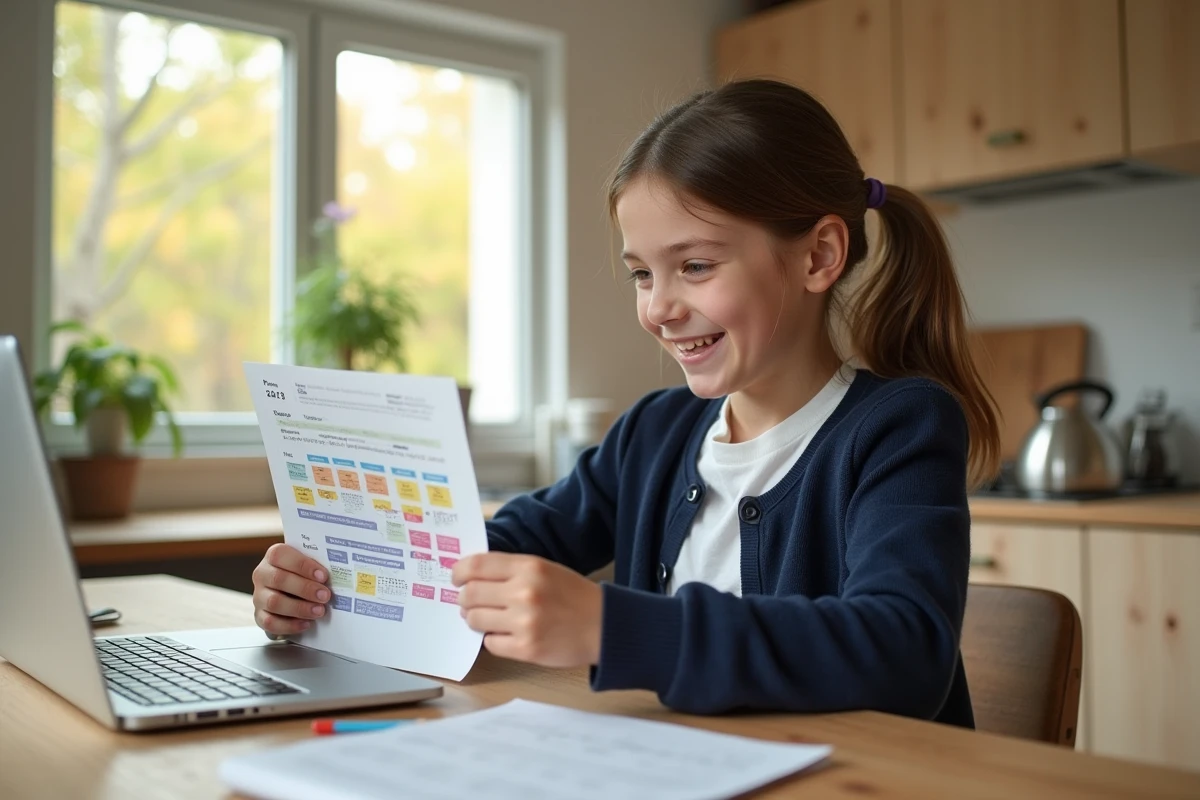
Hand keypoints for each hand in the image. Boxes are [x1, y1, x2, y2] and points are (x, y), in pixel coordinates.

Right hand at [251, 543, 330, 635]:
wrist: (289, 592)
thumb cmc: (303, 574)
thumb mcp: (308, 565)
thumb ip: (316, 566)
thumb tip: (337, 572)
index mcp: (274, 556)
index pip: (281, 555)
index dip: (303, 565)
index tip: (323, 576)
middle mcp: (262, 574)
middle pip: (279, 579)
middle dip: (305, 588)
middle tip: (325, 595)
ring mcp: (258, 596)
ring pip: (274, 602)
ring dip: (299, 608)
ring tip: (319, 611)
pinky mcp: (259, 616)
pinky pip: (270, 622)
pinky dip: (289, 625)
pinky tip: (306, 624)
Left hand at [452, 553, 601, 667]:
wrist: (603, 625)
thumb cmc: (573, 595)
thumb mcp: (544, 568)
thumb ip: (510, 569)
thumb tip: (470, 575)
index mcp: (528, 567)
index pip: (476, 566)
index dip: (458, 572)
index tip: (456, 578)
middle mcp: (524, 593)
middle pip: (469, 594)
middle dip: (464, 598)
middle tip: (468, 601)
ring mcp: (524, 622)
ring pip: (475, 619)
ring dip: (475, 619)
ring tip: (488, 618)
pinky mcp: (526, 648)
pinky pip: (490, 643)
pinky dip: (493, 638)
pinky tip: (506, 634)